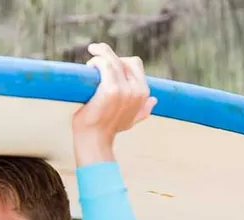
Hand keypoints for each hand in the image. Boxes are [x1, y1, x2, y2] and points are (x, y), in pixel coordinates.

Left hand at [71, 43, 156, 166]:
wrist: (95, 140)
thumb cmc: (109, 129)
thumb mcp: (131, 120)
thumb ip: (143, 110)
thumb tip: (153, 100)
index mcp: (144, 94)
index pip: (135, 64)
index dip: (120, 61)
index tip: (106, 63)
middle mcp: (137, 91)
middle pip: (125, 60)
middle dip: (109, 56)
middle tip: (95, 59)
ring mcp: (124, 90)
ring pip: (113, 61)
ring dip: (100, 56)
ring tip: (90, 64)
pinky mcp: (110, 90)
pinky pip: (104, 65)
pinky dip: (96, 61)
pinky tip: (89, 66)